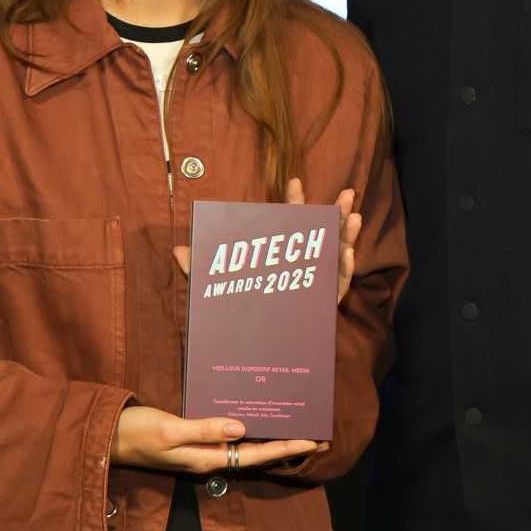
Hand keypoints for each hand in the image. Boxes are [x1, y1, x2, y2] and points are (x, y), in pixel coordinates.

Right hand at [110, 405, 324, 472]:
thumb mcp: (169, 431)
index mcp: (209, 458)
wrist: (108, 438)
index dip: (287, 447)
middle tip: (320, 434)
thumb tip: (241, 427)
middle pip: (259, 452)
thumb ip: (203, 429)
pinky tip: (259, 415)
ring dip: (273, 435)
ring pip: (248, 443)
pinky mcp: (196, 438)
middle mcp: (212, 456)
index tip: (314, 441)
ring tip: (298, 424)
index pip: (257, 454)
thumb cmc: (136, 434)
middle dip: (289, 444)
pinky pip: (231, 434)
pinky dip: (251, 426)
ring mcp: (204, 448)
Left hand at [168, 179, 361, 303]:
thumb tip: (176, 250)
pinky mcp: (325, 303)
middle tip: (347, 194)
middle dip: (336, 212)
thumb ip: (200, 269)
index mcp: (282, 253)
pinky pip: (338, 284)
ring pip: (337, 255)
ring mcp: (317, 281)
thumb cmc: (242, 310)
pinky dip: (344, 269)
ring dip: (347, 236)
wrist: (257, 349)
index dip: (293, 201)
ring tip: (353, 219)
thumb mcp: (218, 288)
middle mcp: (304, 262)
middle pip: (323, 232)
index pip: (289, 221)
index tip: (294, 181)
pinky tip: (347, 255)